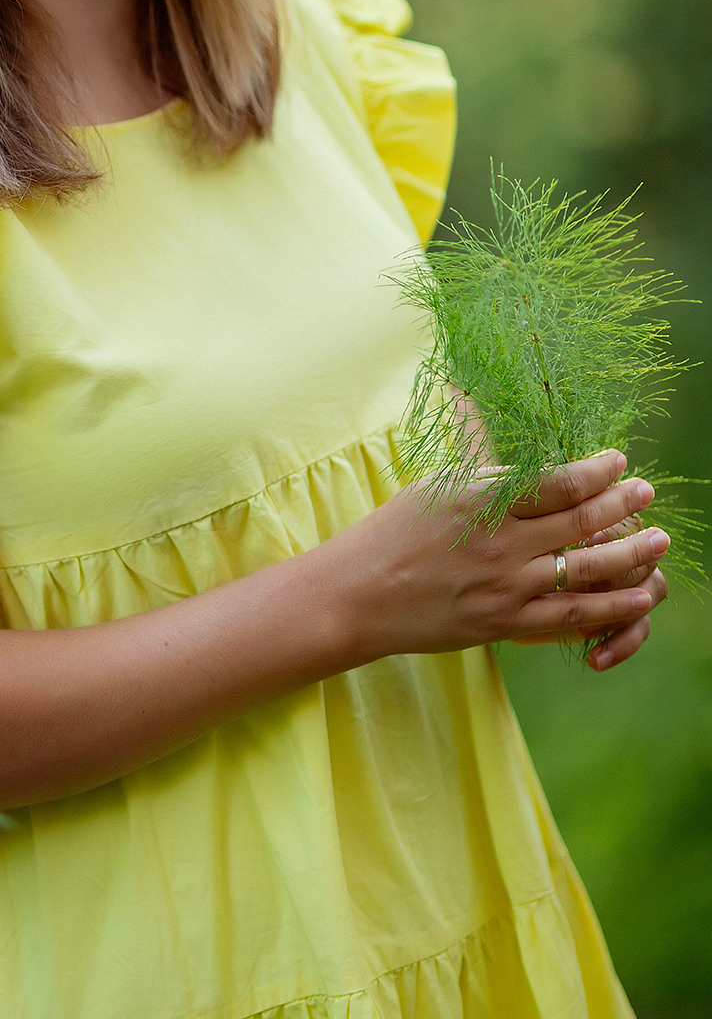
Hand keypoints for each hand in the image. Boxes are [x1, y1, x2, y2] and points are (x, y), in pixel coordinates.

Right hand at [332, 449, 662, 664]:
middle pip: (580, 521)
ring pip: (586, 569)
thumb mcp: (435, 483)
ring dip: (630, 552)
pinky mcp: (506, 623)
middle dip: (622, 505)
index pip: (556, 481)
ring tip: (659, 540)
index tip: (620, 462)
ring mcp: (506, 586)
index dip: (596, 471)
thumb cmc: (393, 532)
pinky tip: (638, 597)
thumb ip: (477, 458)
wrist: (359, 595)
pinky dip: (611, 606)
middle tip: (649, 493)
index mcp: (481, 498)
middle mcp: (500, 541)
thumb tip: (473, 395)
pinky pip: (571, 615)